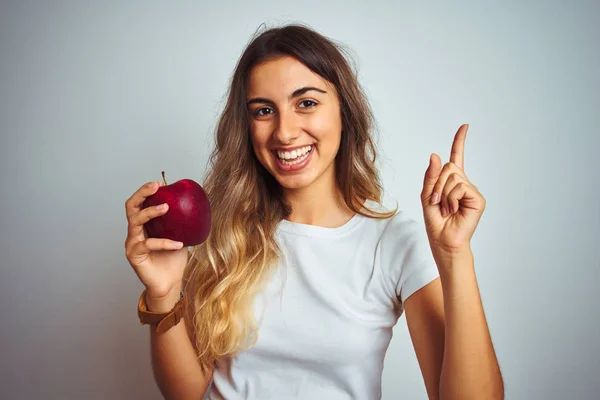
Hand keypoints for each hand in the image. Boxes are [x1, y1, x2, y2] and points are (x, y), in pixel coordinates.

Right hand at [124, 181, 188, 299]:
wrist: (170, 282)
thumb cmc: (173, 258)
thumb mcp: (180, 234)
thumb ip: (182, 221)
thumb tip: (198, 203)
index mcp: (144, 225)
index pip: (138, 203)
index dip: (145, 191)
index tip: (159, 183)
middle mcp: (135, 232)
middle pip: (130, 207)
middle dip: (142, 194)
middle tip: (156, 187)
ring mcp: (132, 243)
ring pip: (135, 222)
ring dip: (150, 212)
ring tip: (167, 208)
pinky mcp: (134, 255)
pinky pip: (148, 244)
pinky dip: (164, 242)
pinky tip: (178, 244)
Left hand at [420, 124, 485, 257]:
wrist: (443, 241)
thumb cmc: (436, 222)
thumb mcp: (427, 196)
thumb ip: (430, 176)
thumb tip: (435, 155)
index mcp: (451, 182)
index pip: (456, 157)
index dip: (460, 141)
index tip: (465, 127)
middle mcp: (464, 184)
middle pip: (448, 167)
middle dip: (437, 184)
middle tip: (437, 202)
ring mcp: (472, 191)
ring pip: (453, 176)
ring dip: (443, 193)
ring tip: (446, 208)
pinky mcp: (478, 199)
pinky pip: (460, 187)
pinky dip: (451, 198)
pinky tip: (453, 210)